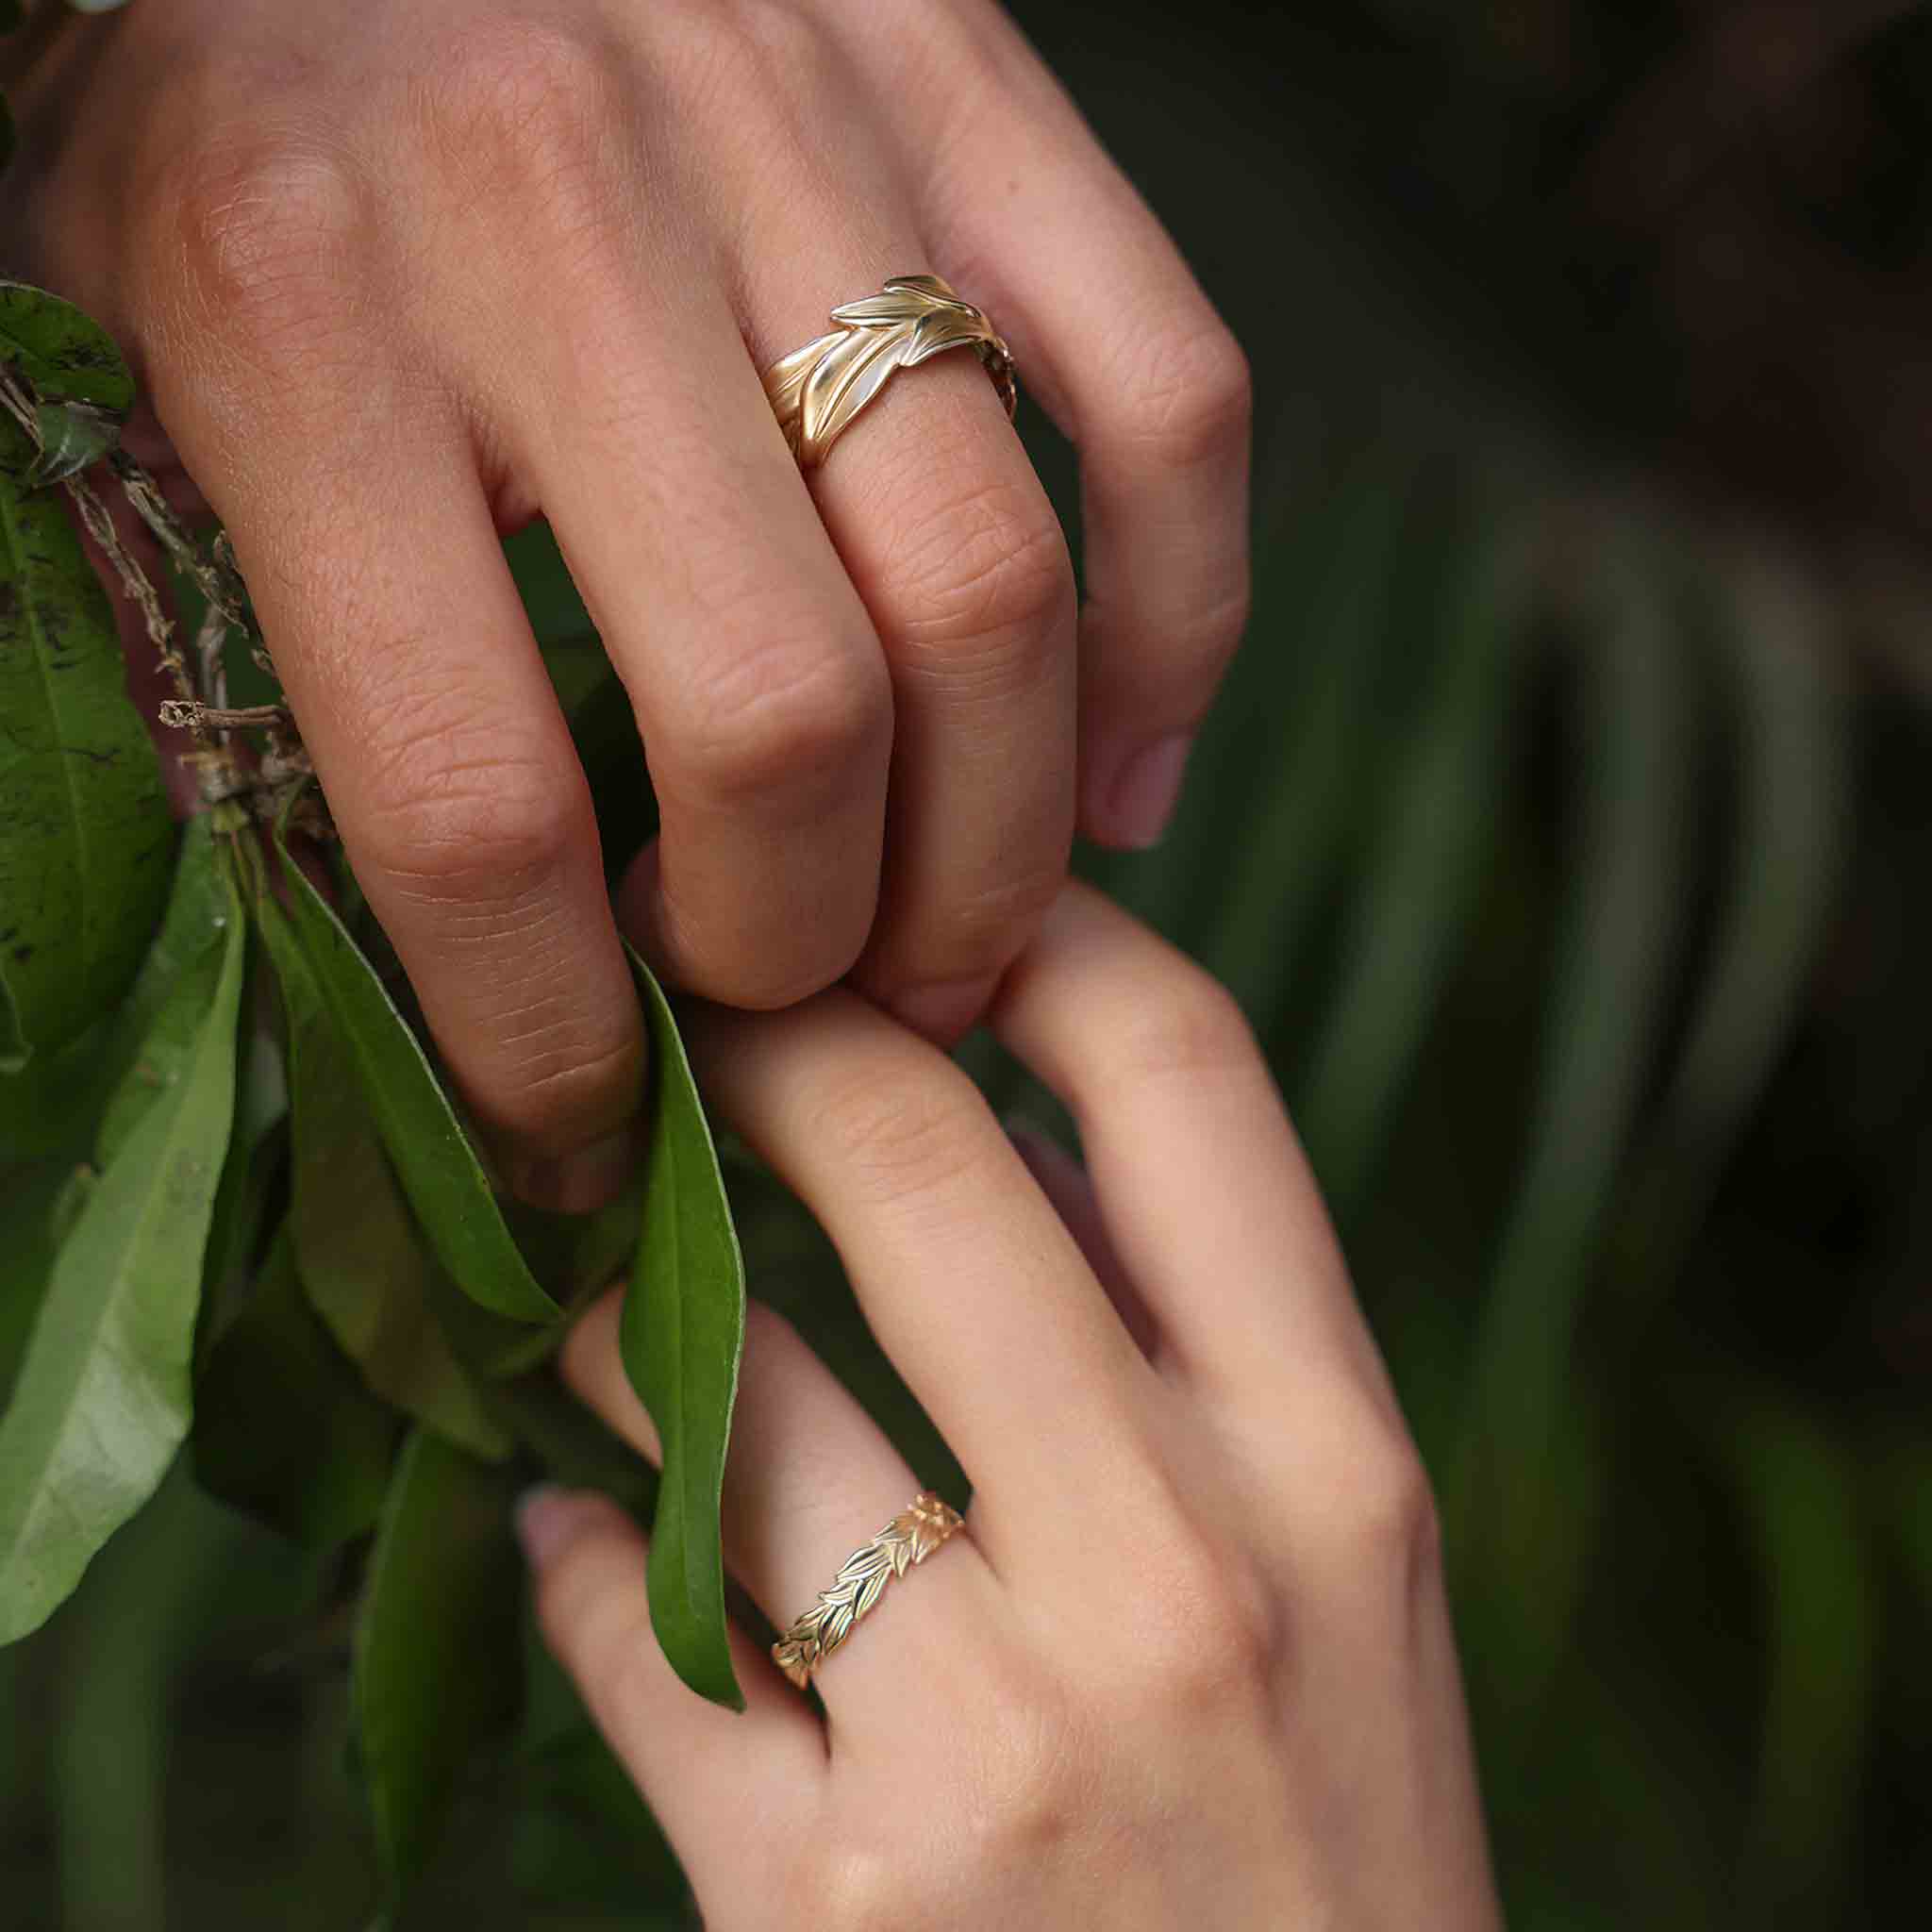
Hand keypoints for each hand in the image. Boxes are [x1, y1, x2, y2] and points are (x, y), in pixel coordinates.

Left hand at [4, 0, 1250, 1207]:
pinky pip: (1174, 401)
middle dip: (805, 950)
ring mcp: (802, 125)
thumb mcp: (117, 388)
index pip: (474, 799)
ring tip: (953, 959)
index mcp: (289, 306)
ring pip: (996, 595)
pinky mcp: (972, 81)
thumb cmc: (222, 144)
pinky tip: (1131, 783)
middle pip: (783, 716)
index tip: (589, 1136)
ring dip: (998, 850)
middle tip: (793, 1023)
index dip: (551, 1041)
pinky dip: (1186, 634)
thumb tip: (435, 978)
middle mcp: (559, 202)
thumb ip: (235, 658)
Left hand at [517, 887, 1499, 1928]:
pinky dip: (578, 1568)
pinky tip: (582, 1561)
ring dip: (620, 1311)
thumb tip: (1007, 1145)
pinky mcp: (831, 1904)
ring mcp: (1002, 1728)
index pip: (1191, 1078)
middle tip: (688, 1023)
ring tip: (591, 1297)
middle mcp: (1185, 1557)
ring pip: (721, 1373)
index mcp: (1335, 1461)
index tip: (926, 906)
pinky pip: (626, 1636)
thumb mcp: (1345, 1596)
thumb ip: (1199, 1369)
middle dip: (765, 1042)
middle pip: (918, 1150)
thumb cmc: (1324, 1874)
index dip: (1037, 932)